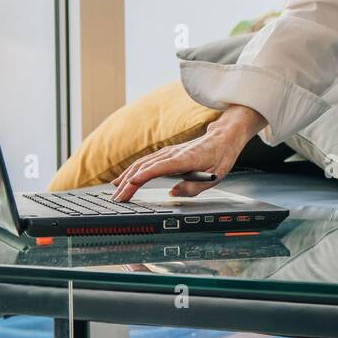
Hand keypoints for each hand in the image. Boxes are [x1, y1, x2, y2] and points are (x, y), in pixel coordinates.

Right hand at [109, 104, 262, 201]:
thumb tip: (173, 194)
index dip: (144, 176)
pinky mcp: (166, 153)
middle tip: (117, 198)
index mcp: (185, 159)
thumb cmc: (220, 157)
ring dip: (127, 177)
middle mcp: (173, 153)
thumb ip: (193, 187)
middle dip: (128, 183)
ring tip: (115, 191)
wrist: (222, 138)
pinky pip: (145, 162)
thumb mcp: (214, 177)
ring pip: (142, 164)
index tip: (130, 185)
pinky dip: (132, 170)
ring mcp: (168, 152)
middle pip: (145, 167)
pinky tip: (125, 178)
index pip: (159, 168)